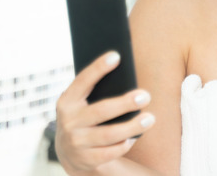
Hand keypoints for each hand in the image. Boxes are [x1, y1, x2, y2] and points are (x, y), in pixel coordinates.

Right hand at [55, 51, 156, 174]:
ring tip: (150, 118)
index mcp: (67, 101)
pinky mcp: (86, 160)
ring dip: (132, 127)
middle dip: (124, 103)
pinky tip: (135, 137)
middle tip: (145, 96)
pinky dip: (125, 144)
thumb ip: (95, 92)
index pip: (83, 81)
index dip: (98, 68)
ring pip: (109, 135)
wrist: (68, 153)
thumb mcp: (81, 103)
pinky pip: (111, 152)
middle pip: (101, 111)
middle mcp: (68, 121)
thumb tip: (124, 77)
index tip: (116, 55)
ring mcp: (76, 142)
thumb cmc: (83, 118)